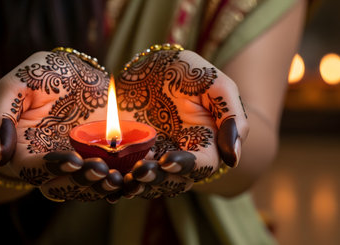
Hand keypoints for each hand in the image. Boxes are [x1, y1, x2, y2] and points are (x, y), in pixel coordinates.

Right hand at [0, 50, 121, 201]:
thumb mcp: (15, 86)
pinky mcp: (100, 158)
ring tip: (119, 179)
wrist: (73, 74)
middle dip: (82, 181)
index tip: (73, 159)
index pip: (32, 168)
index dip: (52, 167)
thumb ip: (2, 117)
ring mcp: (76, 162)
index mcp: (24, 149)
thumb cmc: (39, 76)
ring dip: (102, 187)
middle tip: (101, 170)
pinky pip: (108, 177)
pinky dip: (121, 181)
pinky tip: (133, 178)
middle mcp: (50, 162)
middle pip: (61, 184)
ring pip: (86, 187)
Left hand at [118, 48, 248, 198]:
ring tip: (124, 177)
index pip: (202, 165)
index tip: (167, 161)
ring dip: (136, 184)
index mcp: (205, 143)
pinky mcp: (130, 156)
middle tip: (140, 171)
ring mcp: (154, 158)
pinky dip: (118, 180)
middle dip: (156, 178)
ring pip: (148, 183)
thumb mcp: (213, 83)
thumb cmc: (186, 71)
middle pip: (173, 180)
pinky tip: (109, 177)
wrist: (146, 65)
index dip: (186, 166)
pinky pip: (126, 174)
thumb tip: (233, 158)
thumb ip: (231, 114)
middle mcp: (181, 157)